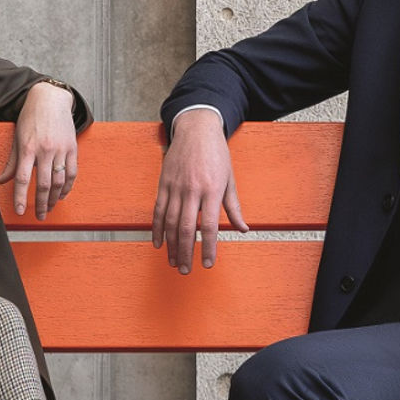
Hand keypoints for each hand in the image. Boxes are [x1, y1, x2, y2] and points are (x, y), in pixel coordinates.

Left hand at [0, 81, 77, 219]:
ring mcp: (60, 149)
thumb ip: (12, 162)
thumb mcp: (17, 138)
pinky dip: (68, 187)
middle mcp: (45, 150)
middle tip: (39, 216)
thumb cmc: (31, 118)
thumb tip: (1, 180)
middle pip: (43, 184)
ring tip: (49, 208)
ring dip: (54, 198)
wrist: (50, 99)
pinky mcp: (72, 148)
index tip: (20, 211)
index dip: (20, 197)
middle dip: (41, 204)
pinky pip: (72, 172)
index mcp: (28, 148)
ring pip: (59, 181)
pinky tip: (62, 194)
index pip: (22, 179)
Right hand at [151, 108, 247, 273]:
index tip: (207, 263)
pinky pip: (157, 211)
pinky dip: (156, 229)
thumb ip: (234, 207)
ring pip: (169, 223)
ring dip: (170, 246)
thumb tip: (243, 229)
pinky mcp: (163, 184)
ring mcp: (175, 187)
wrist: (196, 129)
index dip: (207, 248)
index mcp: (211, 190)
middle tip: (185, 270)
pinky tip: (158, 243)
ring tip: (173, 261)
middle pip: (185, 229)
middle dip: (185, 253)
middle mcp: (192, 190)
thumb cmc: (216, 153)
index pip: (208, 226)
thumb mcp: (230, 178)